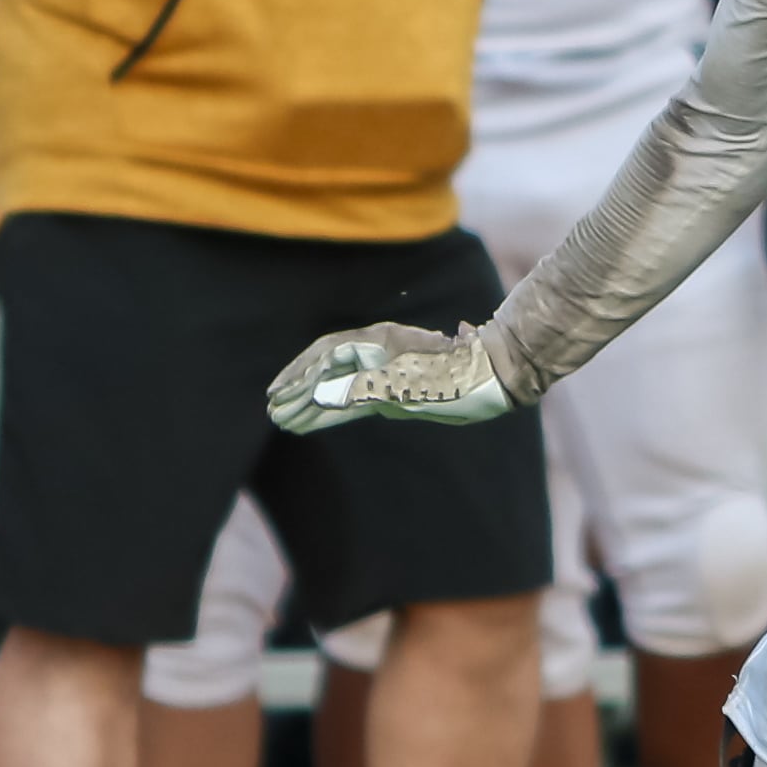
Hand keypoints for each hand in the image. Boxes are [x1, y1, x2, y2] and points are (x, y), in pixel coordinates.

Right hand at [267, 321, 512, 434]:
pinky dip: (333, 414)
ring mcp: (385, 373)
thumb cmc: (456, 375)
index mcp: (378, 342)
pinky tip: (314, 424)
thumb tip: (320, 395)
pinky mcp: (394, 392)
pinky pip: (355, 402)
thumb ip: (362, 388)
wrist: (495, 379)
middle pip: (328, 370)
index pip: (327, 355)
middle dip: (299, 390)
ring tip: (284, 422)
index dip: (300, 373)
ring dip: (311, 405)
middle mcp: (377, 355)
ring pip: (339, 388)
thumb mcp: (408, 382)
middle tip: (272, 410)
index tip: (277, 392)